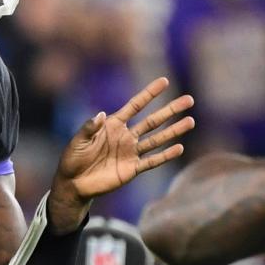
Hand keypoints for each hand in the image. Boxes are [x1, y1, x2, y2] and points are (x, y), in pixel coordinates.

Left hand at [48, 77, 194, 233]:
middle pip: (153, 121)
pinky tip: (179, 147)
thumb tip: (101, 114)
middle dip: (170, 110)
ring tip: (191, 121)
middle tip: (189, 100)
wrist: (73, 183)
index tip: (164, 81)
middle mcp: (126, 136)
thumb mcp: (78, 141)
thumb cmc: (73, 158)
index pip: (136, 105)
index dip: (149, 94)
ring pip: (157, 139)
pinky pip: (152, 161)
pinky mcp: (132, 169)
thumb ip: (89, 128)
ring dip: (174, 131)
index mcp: (113, 124)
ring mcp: (131, 152)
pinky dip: (165, 155)